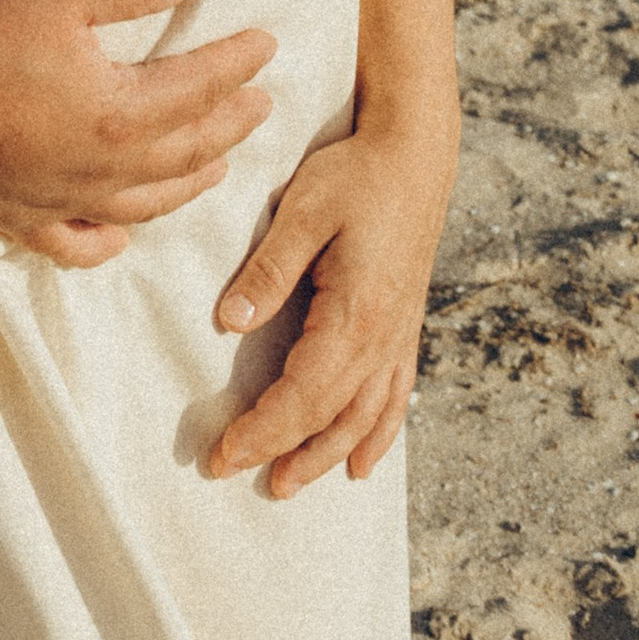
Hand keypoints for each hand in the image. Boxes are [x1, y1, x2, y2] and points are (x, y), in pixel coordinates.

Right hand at [0, 0, 274, 268]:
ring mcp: (59, 199)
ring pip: (145, 204)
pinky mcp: (15, 216)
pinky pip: (74, 243)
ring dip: (189, 185)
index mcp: (122, 112)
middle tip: (263, 107)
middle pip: (185, 150)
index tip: (268, 46)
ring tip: (218, 170)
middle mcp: (102, 169)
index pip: (199, 88)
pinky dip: (105, 243)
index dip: (237, 65)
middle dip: (230, 125)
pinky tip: (120, 240)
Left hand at [203, 118, 457, 493]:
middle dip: (284, 452)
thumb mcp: (304, 209)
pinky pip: (394, 398)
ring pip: (365, 418)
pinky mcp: (404, 327)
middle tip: (234, 473)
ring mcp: (399, 336)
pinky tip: (362, 462)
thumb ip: (269, 268)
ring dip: (326, 456)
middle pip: (331, 416)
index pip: (304, 394)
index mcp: (356, 315)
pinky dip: (377, 436)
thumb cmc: (356, 175)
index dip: (263, 430)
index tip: (223, 453)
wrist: (415, 155)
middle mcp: (384, 338)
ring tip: (289, 484)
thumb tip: (232, 321)